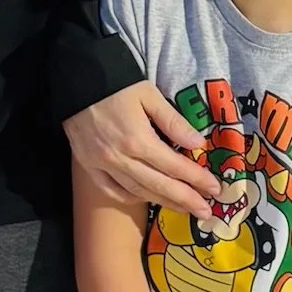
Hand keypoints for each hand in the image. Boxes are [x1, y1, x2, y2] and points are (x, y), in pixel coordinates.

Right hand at [65, 83, 219, 214]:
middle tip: (206, 212)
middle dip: (186, 200)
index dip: (197, 179)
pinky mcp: (88, 165)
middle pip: (159, 185)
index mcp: (138, 140)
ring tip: (185, 209)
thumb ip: (173, 122)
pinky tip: (147, 199)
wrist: (76, 79)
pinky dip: (130, 197)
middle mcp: (120, 158)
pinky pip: (111, 190)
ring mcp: (101, 165)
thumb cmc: (116, 83)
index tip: (215, 189)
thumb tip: (198, 143)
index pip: (175, 166)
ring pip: (137, 191)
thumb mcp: (149, 95)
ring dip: (163, 202)